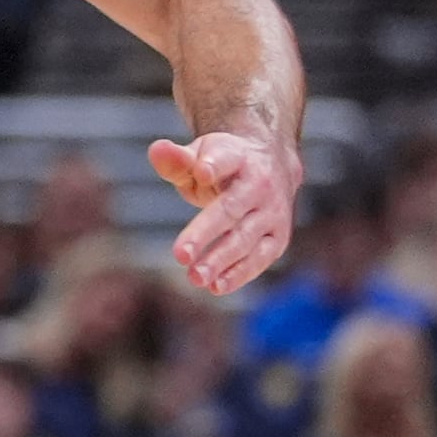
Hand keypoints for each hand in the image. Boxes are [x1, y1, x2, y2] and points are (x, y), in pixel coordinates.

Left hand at [148, 130, 299, 294]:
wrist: (272, 163)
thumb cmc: (223, 162)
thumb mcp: (200, 154)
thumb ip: (177, 160)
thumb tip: (157, 149)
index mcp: (237, 157)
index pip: (225, 159)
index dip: (214, 165)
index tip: (202, 171)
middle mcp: (260, 185)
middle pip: (231, 209)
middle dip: (205, 232)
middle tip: (180, 256)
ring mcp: (273, 212)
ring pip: (246, 238)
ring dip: (221, 260)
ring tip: (195, 278)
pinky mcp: (279, 235)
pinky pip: (260, 257)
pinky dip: (240, 273)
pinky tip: (216, 287)